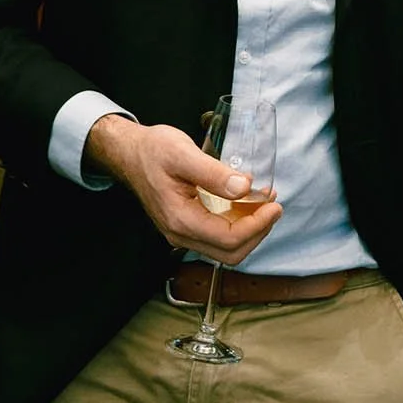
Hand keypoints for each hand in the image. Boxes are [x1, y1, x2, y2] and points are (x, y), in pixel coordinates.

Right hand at [86, 114, 281, 263]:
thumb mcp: (184, 154)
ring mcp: (182, 233)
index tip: (274, 205)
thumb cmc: (152, 150)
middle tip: (273, 206)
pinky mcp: (185, 226)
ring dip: (250, 229)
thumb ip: (214, 174)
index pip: (229, 238)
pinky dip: (237, 224)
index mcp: (180, 219)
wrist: (129, 153)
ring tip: (264, 202)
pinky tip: (246, 202)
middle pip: (231, 252)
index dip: (258, 225)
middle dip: (258, 232)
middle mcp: (180, 233)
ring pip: (225, 248)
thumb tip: (245, 188)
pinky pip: (217, 236)